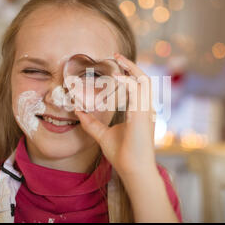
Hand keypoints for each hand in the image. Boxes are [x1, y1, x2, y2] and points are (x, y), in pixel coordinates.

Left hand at [74, 53, 156, 176]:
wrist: (133, 169)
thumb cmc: (122, 154)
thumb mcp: (103, 135)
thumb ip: (92, 123)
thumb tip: (78, 111)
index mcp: (140, 112)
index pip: (138, 87)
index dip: (129, 74)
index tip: (116, 66)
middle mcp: (146, 109)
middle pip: (144, 79)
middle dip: (131, 66)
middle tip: (116, 55)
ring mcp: (146, 111)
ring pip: (145, 81)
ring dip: (132, 68)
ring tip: (118, 58)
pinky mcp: (142, 115)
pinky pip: (138, 91)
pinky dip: (128, 81)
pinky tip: (116, 76)